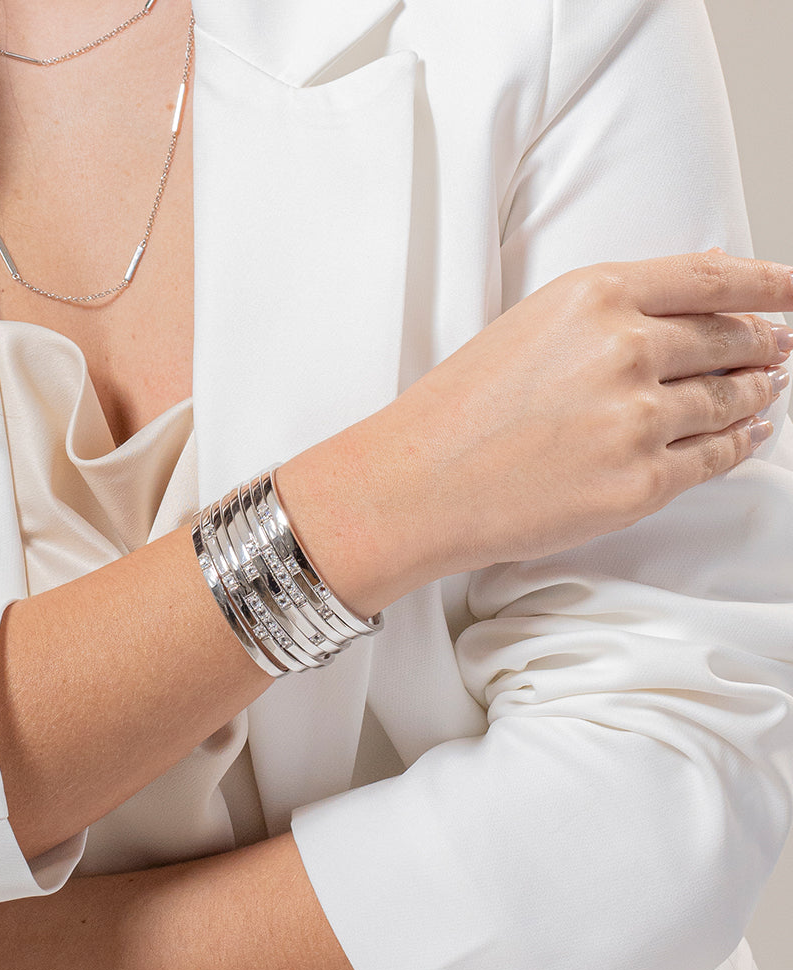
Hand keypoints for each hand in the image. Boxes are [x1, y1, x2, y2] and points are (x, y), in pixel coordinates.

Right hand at [278, 251, 791, 615]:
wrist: (417, 484)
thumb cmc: (458, 408)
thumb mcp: (530, 326)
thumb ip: (612, 308)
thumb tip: (695, 296)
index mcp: (593, 297)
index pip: (713, 280)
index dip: (768, 283)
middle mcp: (625, 349)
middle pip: (733, 337)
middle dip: (763, 342)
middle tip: (777, 346)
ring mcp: (637, 419)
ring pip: (731, 398)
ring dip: (755, 391)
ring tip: (764, 388)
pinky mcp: (640, 482)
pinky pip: (716, 456)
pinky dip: (740, 442)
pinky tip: (748, 431)